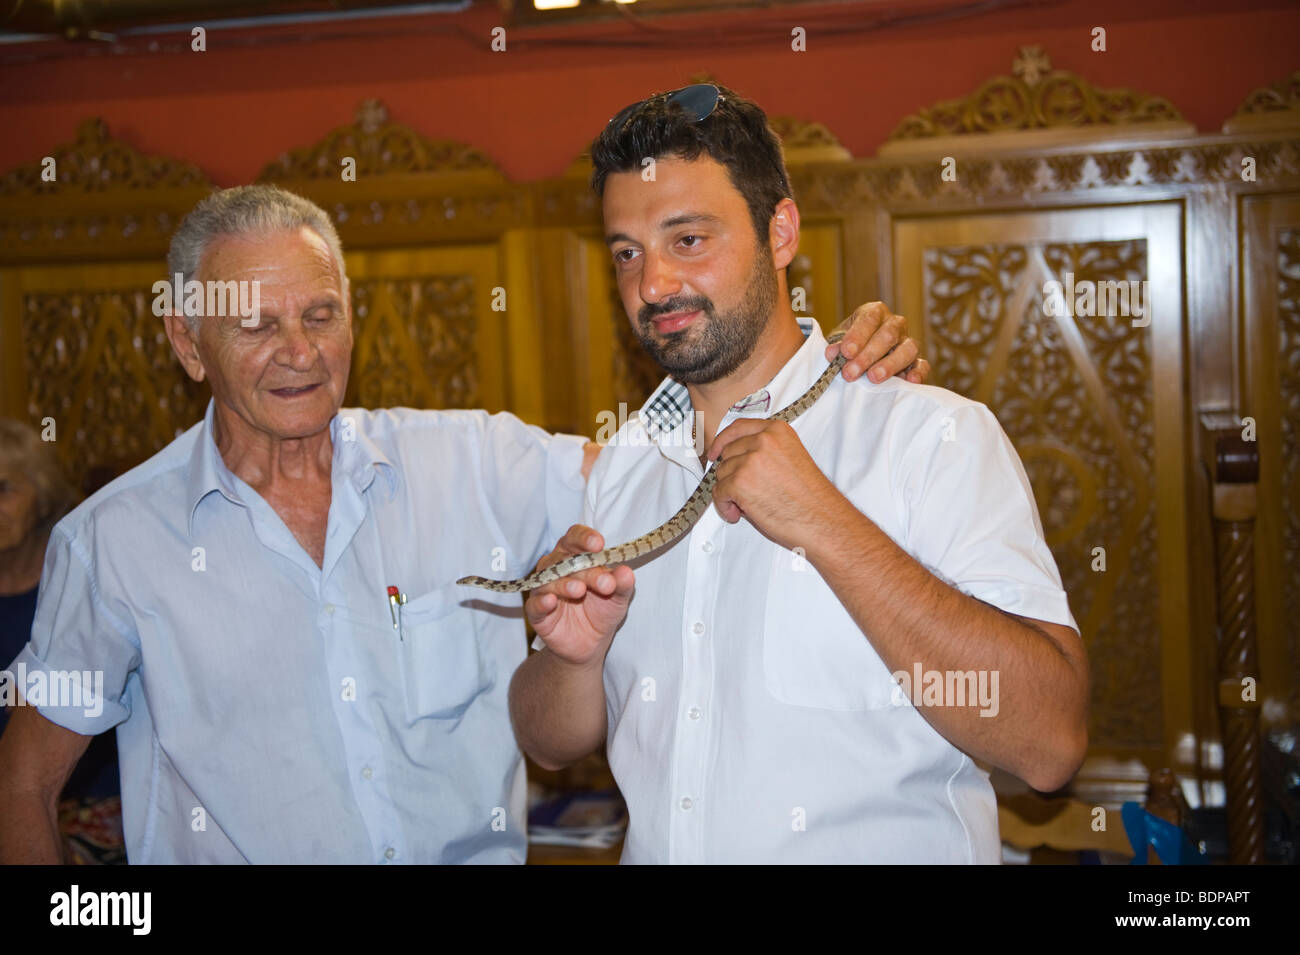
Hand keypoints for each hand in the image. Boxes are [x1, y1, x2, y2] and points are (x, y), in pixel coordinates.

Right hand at [525, 524, 634, 668]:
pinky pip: (534, 604)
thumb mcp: (618, 598)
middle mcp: (556, 568)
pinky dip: (541, 602)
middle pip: (564, 559)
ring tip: (580, 590)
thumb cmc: (601, 610)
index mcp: (575, 557)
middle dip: (585, 568)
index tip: (599, 544)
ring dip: (564, 584)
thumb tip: (626, 572)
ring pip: (549, 580)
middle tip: (605, 582)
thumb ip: (622, 584)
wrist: (590, 644)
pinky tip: (550, 601)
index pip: (574, 538)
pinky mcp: (536, 612)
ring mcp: (544, 589)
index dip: (584, 538)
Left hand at [707, 418, 843, 550]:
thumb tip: (735, 459)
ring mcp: (750, 460)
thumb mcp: (790, 458)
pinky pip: (718, 493)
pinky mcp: (740, 482)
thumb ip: (765, 451)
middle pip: (727, 454)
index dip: (723, 442)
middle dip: (732, 475)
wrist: (822, 521)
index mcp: (777, 431)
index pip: (738, 428)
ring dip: (729, 493)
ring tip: (749, 506)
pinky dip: (725, 506)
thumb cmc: (810, 498)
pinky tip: (739, 513)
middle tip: (747, 493)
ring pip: (721, 474)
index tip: (714, 453)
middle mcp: (763, 440)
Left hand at [828, 301, 929, 383]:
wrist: (860, 358)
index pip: (870, 319)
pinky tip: (909, 381)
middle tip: (851, 373)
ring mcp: (908, 342)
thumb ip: (838, 347)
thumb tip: (832, 353)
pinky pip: (922, 365)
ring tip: (873, 378)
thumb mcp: (841, 343)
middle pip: (887, 335)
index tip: (847, 352)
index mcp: (875, 312)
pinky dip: (917, 373)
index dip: (858, 335)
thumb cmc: (850, 347)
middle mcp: (895, 324)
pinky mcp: (916, 362)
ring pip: (907, 349)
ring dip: (889, 364)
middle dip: (868, 355)